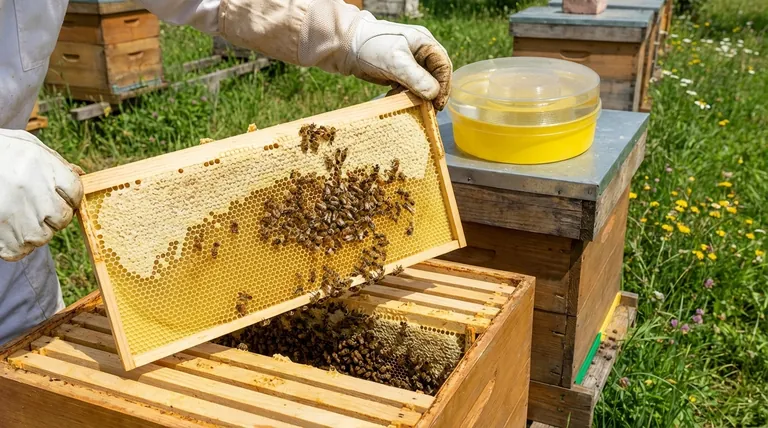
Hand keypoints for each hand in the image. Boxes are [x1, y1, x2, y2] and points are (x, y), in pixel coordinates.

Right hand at [0, 129, 83, 260]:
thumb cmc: (0, 152)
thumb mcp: (28, 146)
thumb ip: (55, 162)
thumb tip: (80, 173)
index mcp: (46, 170)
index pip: (75, 194)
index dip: (68, 197)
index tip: (56, 195)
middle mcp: (36, 194)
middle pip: (62, 219)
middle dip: (52, 215)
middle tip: (31, 205)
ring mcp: (18, 216)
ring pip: (42, 237)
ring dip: (33, 231)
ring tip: (15, 214)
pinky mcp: (0, 235)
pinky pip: (18, 251)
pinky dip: (14, 245)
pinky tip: (5, 229)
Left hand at [347, 14, 451, 109]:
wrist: (343, 46)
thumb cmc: (371, 47)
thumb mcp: (396, 62)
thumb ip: (417, 78)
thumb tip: (433, 95)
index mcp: (424, 43)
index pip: (443, 66)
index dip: (444, 86)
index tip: (438, 104)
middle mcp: (419, 52)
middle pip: (434, 76)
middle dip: (431, 94)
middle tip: (428, 111)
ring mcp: (407, 63)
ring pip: (421, 84)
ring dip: (417, 97)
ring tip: (411, 106)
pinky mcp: (396, 73)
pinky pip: (407, 88)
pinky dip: (404, 96)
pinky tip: (396, 100)